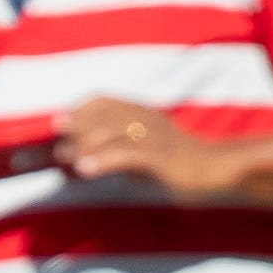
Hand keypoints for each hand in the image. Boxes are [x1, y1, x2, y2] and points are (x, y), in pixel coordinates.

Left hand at [56, 99, 227, 197]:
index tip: (60, 123)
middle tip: (55, 145)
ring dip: (83, 144)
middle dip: (76, 128)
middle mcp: (145, 118)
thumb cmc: (178, 166)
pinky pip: (126, 154)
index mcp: (141, 113)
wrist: (218, 171)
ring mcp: (153, 135)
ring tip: (62, 158)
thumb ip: (115, 152)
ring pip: (111, 133)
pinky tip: (84, 169)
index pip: (104, 100)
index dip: (80, 110)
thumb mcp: (144, 152)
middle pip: (102, 116)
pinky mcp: (160, 156)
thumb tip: (76, 161)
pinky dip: (102, 160)